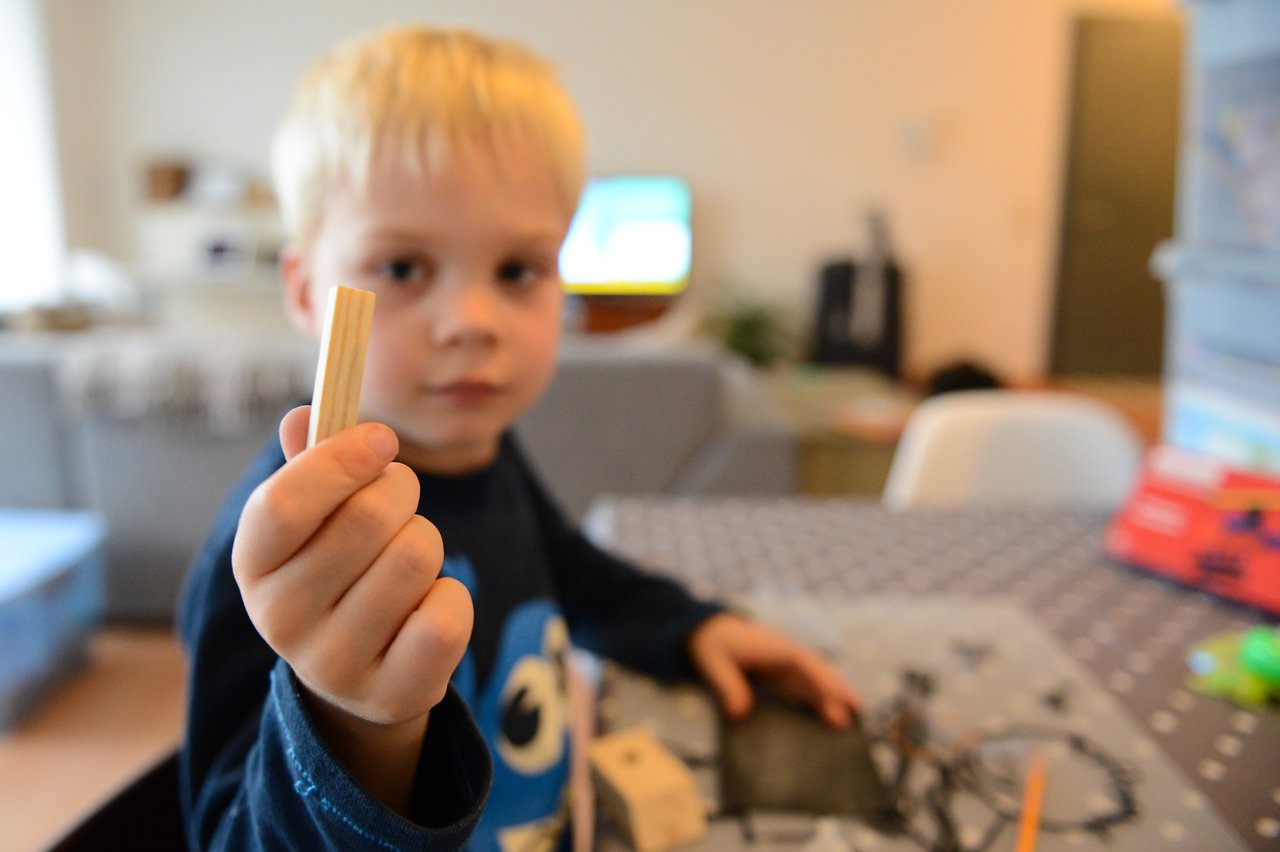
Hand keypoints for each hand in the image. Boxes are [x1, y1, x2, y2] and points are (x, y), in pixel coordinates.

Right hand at [232, 406, 472, 808]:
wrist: (358, 673)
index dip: (341, 458)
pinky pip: (448, 611)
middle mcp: (279, 619)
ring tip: (405, 562)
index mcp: (252, 563)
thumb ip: (312, 464)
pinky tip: (426, 606)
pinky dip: (452, 594)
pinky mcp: (392, 694)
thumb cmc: (338, 570)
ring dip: (426, 542)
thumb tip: (305, 415)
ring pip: (417, 556)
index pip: (284, 501)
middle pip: (368, 517)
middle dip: (400, 492)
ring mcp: (333, 664)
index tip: (381, 439)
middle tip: (398, 504)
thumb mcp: (315, 519)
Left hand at [686, 612, 859, 728]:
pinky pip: (807, 682)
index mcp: (772, 647)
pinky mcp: (784, 671)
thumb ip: (727, 687)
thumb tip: (739, 713)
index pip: (802, 663)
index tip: (835, 697)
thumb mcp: (714, 664)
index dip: (820, 679)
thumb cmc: (713, 644)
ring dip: (834, 692)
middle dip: (837, 687)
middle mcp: (786, 652)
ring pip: (816, 676)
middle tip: (857, 710)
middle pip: (817, 669)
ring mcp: (787, 661)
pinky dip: (821, 694)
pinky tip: (831, 711)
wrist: (710, 630)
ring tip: (855, 713)